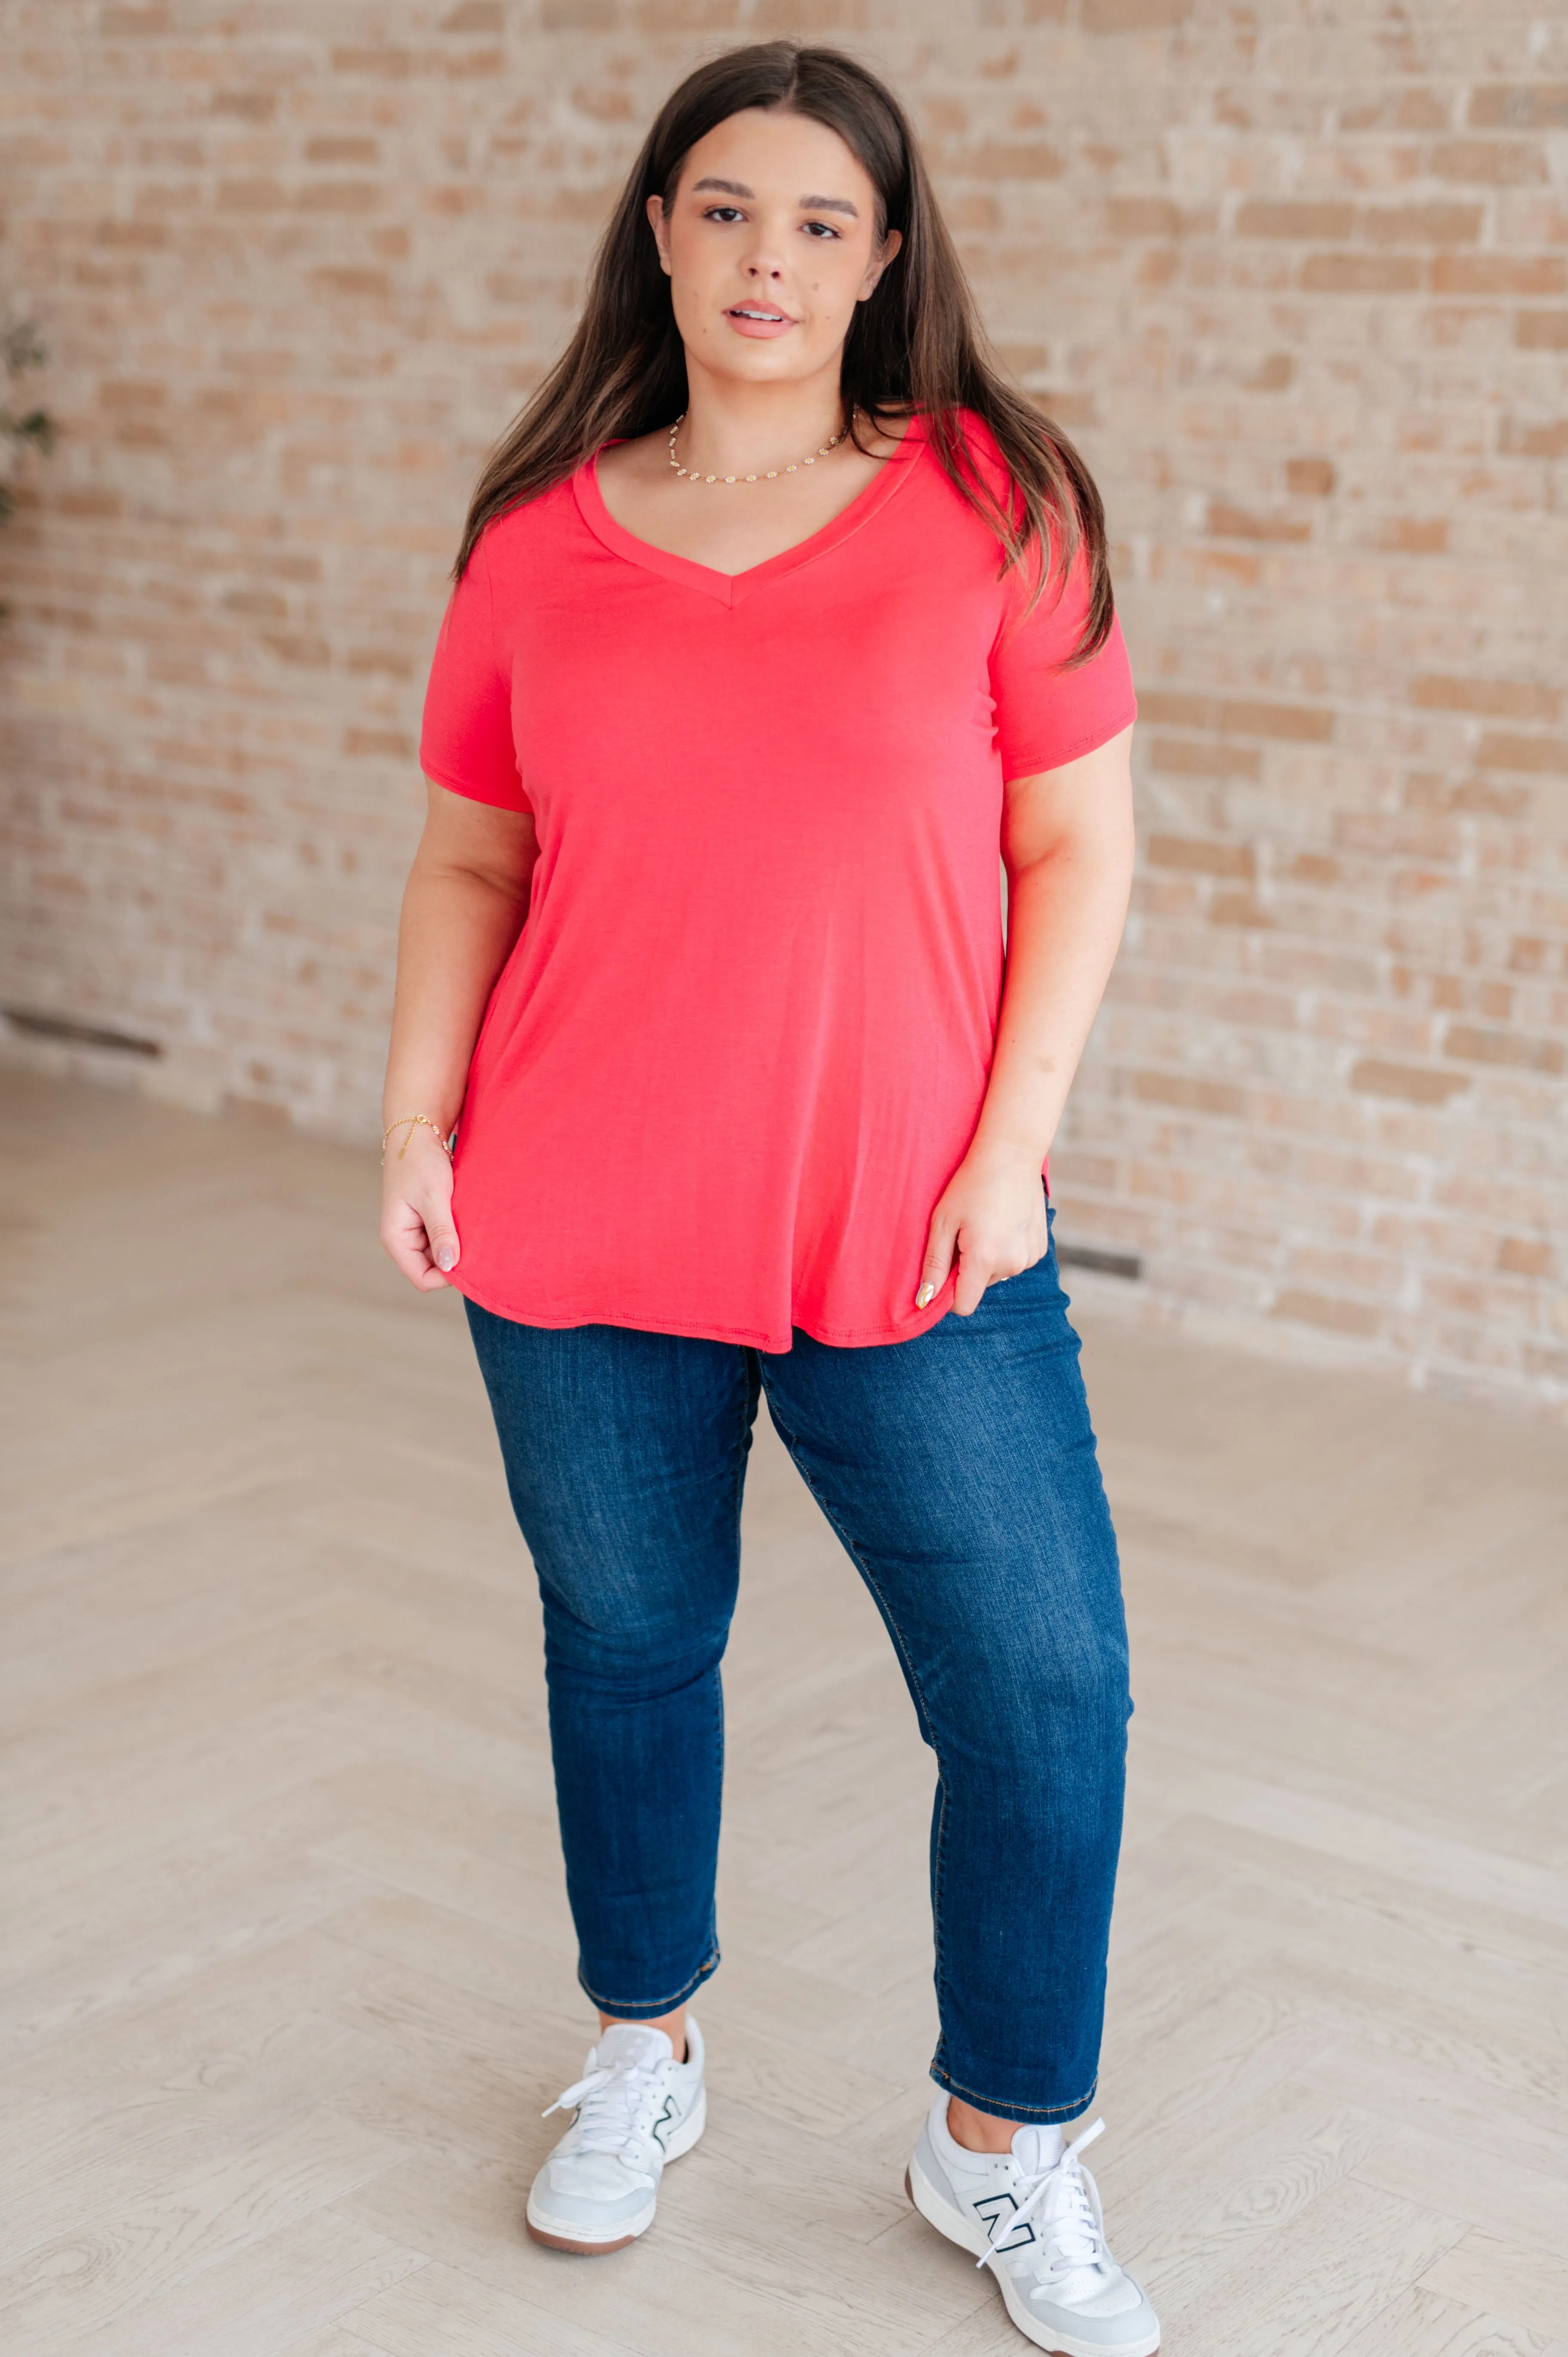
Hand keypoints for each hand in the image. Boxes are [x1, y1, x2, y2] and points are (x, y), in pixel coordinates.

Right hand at [380, 1122, 460, 1290]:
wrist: (419, 1132)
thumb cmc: (420, 1161)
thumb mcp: (433, 1197)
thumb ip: (442, 1231)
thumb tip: (449, 1265)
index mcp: (396, 1239)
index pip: (423, 1278)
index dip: (447, 1275)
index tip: (470, 1258)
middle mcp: (403, 1240)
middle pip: (434, 1270)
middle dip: (455, 1259)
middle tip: (477, 1241)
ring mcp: (416, 1232)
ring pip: (442, 1255)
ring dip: (458, 1245)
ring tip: (472, 1226)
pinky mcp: (428, 1222)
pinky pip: (446, 1240)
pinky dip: (459, 1234)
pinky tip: (469, 1220)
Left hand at [915, 1146, 1049, 1317]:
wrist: (1011, 1156)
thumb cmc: (970, 1185)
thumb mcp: (943, 1222)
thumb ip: (934, 1264)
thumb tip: (924, 1300)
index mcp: (984, 1259)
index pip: (963, 1305)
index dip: (949, 1291)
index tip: (947, 1265)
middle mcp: (1011, 1264)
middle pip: (979, 1286)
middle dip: (969, 1268)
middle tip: (966, 1232)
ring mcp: (1029, 1257)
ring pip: (997, 1274)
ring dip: (988, 1258)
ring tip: (986, 1224)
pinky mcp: (1040, 1249)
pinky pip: (1015, 1261)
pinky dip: (1006, 1249)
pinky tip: (1003, 1223)